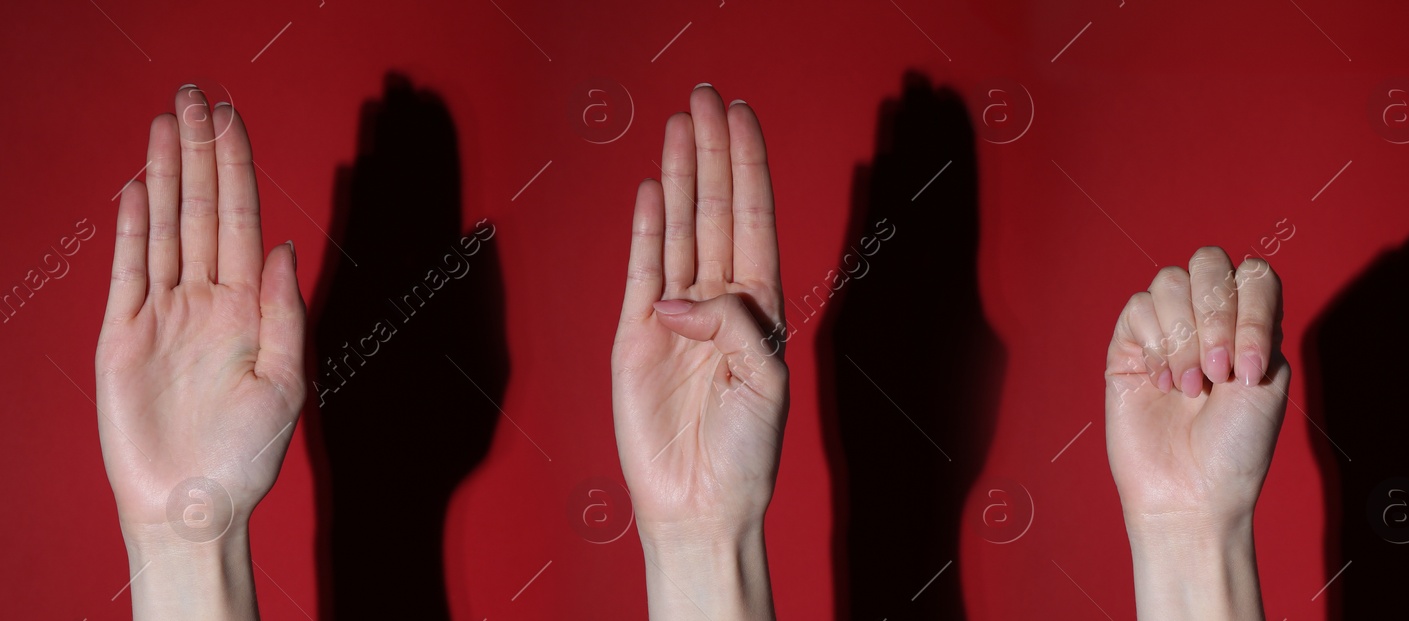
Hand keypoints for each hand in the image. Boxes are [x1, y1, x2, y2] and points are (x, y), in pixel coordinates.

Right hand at [95, 87, 303, 618]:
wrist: (195, 505)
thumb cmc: (248, 454)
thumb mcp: (287, 383)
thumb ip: (284, 314)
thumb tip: (281, 246)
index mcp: (249, 308)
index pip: (241, 220)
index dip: (236, 168)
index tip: (233, 119)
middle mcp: (207, 301)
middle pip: (201, 209)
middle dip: (201, 151)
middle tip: (197, 94)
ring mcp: (163, 315)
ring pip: (165, 228)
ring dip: (166, 174)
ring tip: (167, 122)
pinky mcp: (123, 337)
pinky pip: (128, 272)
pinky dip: (133, 230)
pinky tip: (139, 188)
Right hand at [610, 85, 783, 618]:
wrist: (699, 504)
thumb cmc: (745, 453)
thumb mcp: (766, 383)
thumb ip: (735, 328)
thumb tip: (682, 297)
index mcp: (760, 309)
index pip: (753, 220)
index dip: (747, 166)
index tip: (741, 117)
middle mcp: (719, 303)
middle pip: (714, 210)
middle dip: (711, 152)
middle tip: (704, 96)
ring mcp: (675, 315)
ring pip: (678, 229)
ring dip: (679, 177)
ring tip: (679, 125)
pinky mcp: (634, 336)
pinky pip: (640, 270)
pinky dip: (645, 229)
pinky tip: (652, 189)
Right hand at [1103, 247, 1286, 619]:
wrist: (1192, 491)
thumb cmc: (1235, 447)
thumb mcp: (1268, 379)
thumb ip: (1257, 320)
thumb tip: (1224, 288)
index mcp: (1250, 325)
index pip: (1253, 274)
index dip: (1252, 310)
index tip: (1249, 371)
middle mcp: (1208, 320)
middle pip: (1208, 263)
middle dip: (1216, 315)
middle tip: (1219, 372)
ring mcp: (1166, 330)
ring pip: (1170, 281)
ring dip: (1185, 336)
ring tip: (1190, 387)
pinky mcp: (1128, 347)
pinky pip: (1137, 309)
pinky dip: (1156, 344)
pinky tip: (1164, 383)